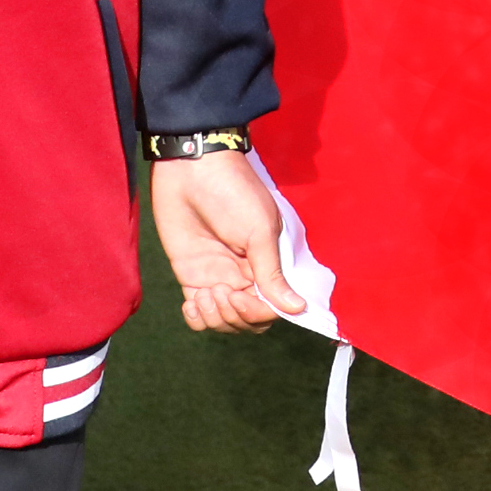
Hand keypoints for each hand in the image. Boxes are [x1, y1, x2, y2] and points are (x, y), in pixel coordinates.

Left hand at [152, 152, 306, 333]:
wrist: (191, 169)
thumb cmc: (233, 193)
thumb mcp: (258, 231)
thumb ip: (271, 273)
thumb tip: (298, 308)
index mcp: (268, 263)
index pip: (272, 307)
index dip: (258, 313)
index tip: (242, 297)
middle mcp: (246, 275)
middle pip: (248, 320)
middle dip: (235, 317)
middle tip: (221, 292)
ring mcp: (219, 277)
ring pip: (223, 321)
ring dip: (215, 319)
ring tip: (205, 294)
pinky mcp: (193, 276)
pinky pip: (198, 314)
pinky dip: (196, 319)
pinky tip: (192, 304)